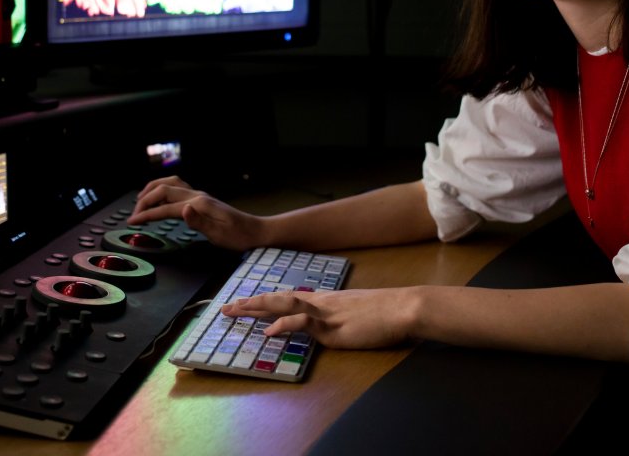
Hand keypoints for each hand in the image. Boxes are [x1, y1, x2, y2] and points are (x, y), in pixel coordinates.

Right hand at [128, 176, 264, 250]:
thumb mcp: (220, 234)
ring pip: (171, 183)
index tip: (132, 222)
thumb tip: (182, 209)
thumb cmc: (239, 236)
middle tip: (134, 215)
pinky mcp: (202, 199)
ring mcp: (200, 195)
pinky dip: (163, 189)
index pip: (166, 207)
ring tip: (141, 201)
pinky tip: (160, 198)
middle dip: (145, 200)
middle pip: (164, 190)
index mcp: (200, 204)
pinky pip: (178, 188)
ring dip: (153, 189)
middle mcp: (198, 196)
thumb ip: (199, 222)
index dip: (147, 214)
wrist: (255, 231)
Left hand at [222, 287, 413, 349]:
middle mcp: (320, 303)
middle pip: (279, 299)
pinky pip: (304, 324)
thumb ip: (337, 318)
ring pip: (284, 305)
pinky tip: (269, 330)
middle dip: (251, 303)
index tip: (244, 302)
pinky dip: (284, 325)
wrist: (404, 308)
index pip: (288, 298)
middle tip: (225, 307)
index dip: (265, 300)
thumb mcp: (355, 313)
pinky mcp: (333, 327)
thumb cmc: (385, 312)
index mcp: (324, 300)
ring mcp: (326, 313)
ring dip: (258, 307)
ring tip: (235, 310)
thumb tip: (325, 326)